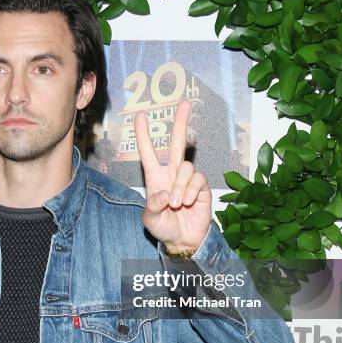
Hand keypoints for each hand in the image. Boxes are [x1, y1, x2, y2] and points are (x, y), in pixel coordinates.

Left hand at [134, 100, 211, 253]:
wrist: (182, 240)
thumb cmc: (163, 227)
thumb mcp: (150, 219)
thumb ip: (152, 206)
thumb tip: (166, 193)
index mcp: (155, 178)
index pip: (148, 152)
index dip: (143, 134)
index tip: (139, 115)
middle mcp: (172, 174)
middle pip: (177, 143)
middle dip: (181, 122)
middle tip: (185, 103)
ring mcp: (187, 179)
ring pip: (186, 168)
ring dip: (180, 187)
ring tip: (177, 204)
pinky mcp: (202, 187)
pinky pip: (197, 180)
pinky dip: (191, 192)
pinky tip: (188, 203)